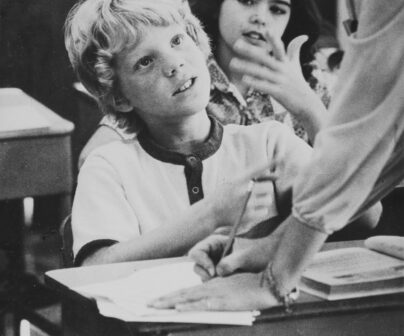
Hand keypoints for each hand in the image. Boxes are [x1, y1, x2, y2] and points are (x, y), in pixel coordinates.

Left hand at [149, 272, 278, 310]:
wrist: (269, 280)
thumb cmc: (254, 280)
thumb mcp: (235, 284)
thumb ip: (222, 287)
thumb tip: (211, 292)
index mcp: (213, 284)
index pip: (188, 290)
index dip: (173, 295)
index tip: (159, 299)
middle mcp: (211, 287)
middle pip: (183, 294)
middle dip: (165, 299)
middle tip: (148, 303)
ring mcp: (217, 294)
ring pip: (188, 298)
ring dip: (170, 302)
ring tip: (155, 305)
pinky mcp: (224, 301)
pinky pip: (203, 304)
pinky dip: (190, 306)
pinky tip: (179, 308)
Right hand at [190, 234, 279, 280]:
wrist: (272, 258)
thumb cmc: (259, 251)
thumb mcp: (244, 256)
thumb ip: (229, 263)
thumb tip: (217, 272)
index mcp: (215, 243)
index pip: (197, 251)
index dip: (201, 261)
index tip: (212, 271)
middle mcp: (213, 253)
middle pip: (197, 265)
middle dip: (204, 273)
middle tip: (216, 279)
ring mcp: (216, 264)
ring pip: (204, 275)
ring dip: (211, 280)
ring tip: (227, 280)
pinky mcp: (222, 275)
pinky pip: (213, 282)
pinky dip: (218, 284)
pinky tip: (229, 283)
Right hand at [209, 164, 275, 230]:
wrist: (209, 212)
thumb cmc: (223, 196)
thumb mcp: (233, 182)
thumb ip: (252, 178)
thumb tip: (276, 175)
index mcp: (239, 179)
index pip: (258, 168)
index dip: (271, 162)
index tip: (282, 156)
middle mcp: (243, 189)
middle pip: (268, 187)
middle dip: (266, 190)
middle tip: (257, 193)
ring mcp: (246, 203)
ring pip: (268, 199)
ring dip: (264, 201)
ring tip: (253, 202)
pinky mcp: (247, 215)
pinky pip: (264, 211)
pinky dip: (260, 212)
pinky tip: (251, 211)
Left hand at [230, 33, 324, 140]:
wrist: (307, 103)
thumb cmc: (297, 82)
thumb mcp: (296, 65)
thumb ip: (295, 50)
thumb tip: (303, 36)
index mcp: (286, 62)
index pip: (279, 48)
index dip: (273, 39)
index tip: (267, 30)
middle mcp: (283, 70)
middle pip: (265, 58)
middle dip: (250, 51)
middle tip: (236, 44)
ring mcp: (280, 81)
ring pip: (261, 72)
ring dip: (246, 67)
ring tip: (232, 63)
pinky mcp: (278, 93)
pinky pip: (264, 86)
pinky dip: (255, 83)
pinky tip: (244, 79)